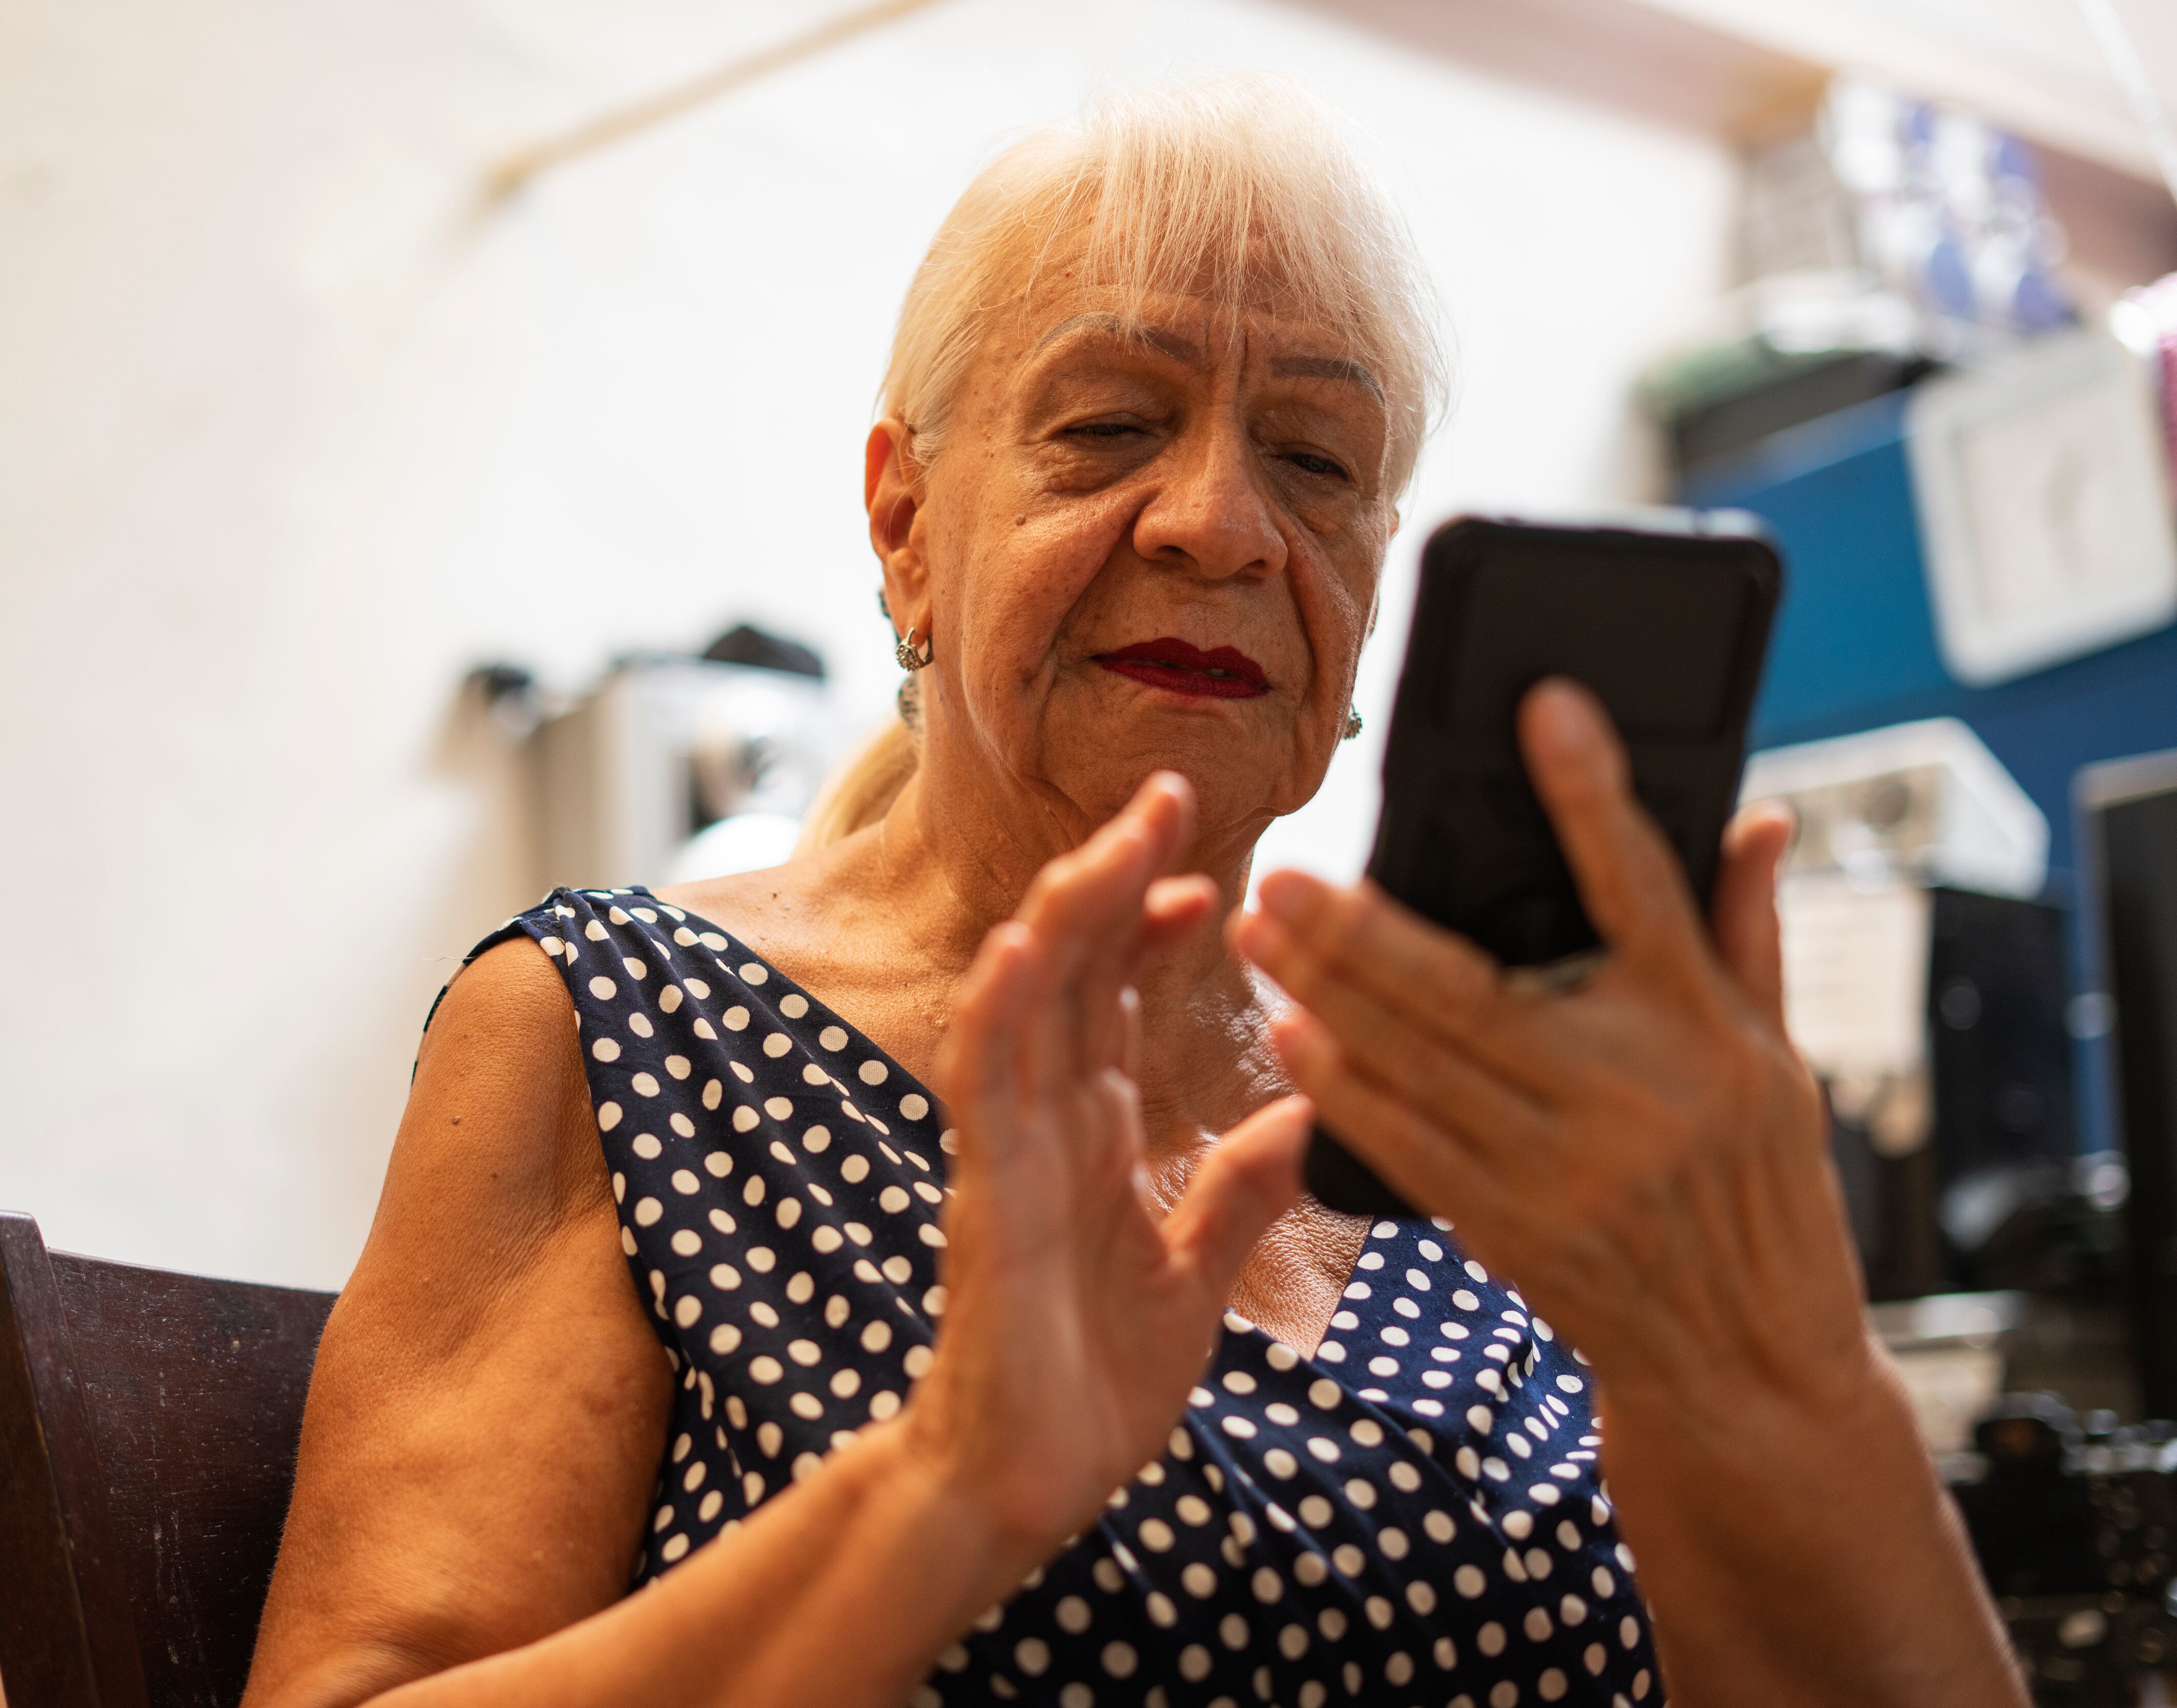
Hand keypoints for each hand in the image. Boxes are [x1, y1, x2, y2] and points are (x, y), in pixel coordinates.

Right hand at [900, 772, 1311, 1565]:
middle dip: (1113, 879)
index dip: (1153, 927)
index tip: (1213, 878)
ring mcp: (1010, 1156)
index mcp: (1091, 1138)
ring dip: (1063, 917)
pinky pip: (983, 1089)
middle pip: (1072, 972)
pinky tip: (1020, 950)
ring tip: (1111, 842)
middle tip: (1167, 796)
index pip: (1114, 999)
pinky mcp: (989, 1200)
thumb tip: (1300, 1115)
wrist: (1026, 1487)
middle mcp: (1045, 1126)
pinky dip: (998, 1014)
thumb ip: (1234, 1193)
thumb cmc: (1092, 1385)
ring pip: (1024, 1004)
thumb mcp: (1193, 1277)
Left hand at [1232, 677, 1853, 1403]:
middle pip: (1473, 986)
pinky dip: (1344, 1091)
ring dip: (1325, 996)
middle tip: (1283, 869)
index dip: (1592, 791)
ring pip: (1419, 1062)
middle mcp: (1628, 1090)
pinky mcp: (1510, 1226)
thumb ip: (1747, 928)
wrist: (1748, 1363)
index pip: (1642, 883)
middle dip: (1362, 928)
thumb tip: (1758, 811)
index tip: (1545, 705)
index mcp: (1702, 1026)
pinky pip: (1407, 1145)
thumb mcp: (1781, 1055)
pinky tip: (1293, 1039)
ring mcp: (1562, 1165)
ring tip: (1258, 932)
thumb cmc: (1763, 1187)